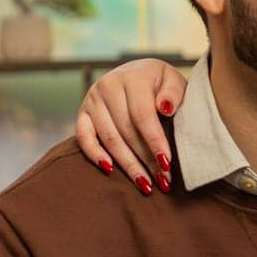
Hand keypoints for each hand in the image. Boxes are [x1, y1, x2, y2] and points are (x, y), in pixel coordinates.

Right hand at [76, 59, 189, 195]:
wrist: (139, 72)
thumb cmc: (161, 83)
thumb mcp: (174, 81)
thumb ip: (173, 92)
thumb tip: (165, 108)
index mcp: (134, 77)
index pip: (143, 115)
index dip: (154, 141)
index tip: (167, 164)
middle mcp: (108, 85)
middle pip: (126, 130)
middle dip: (146, 159)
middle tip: (162, 181)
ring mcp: (92, 99)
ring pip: (109, 138)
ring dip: (127, 164)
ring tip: (145, 184)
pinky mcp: (82, 112)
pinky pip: (83, 137)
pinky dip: (94, 154)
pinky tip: (110, 170)